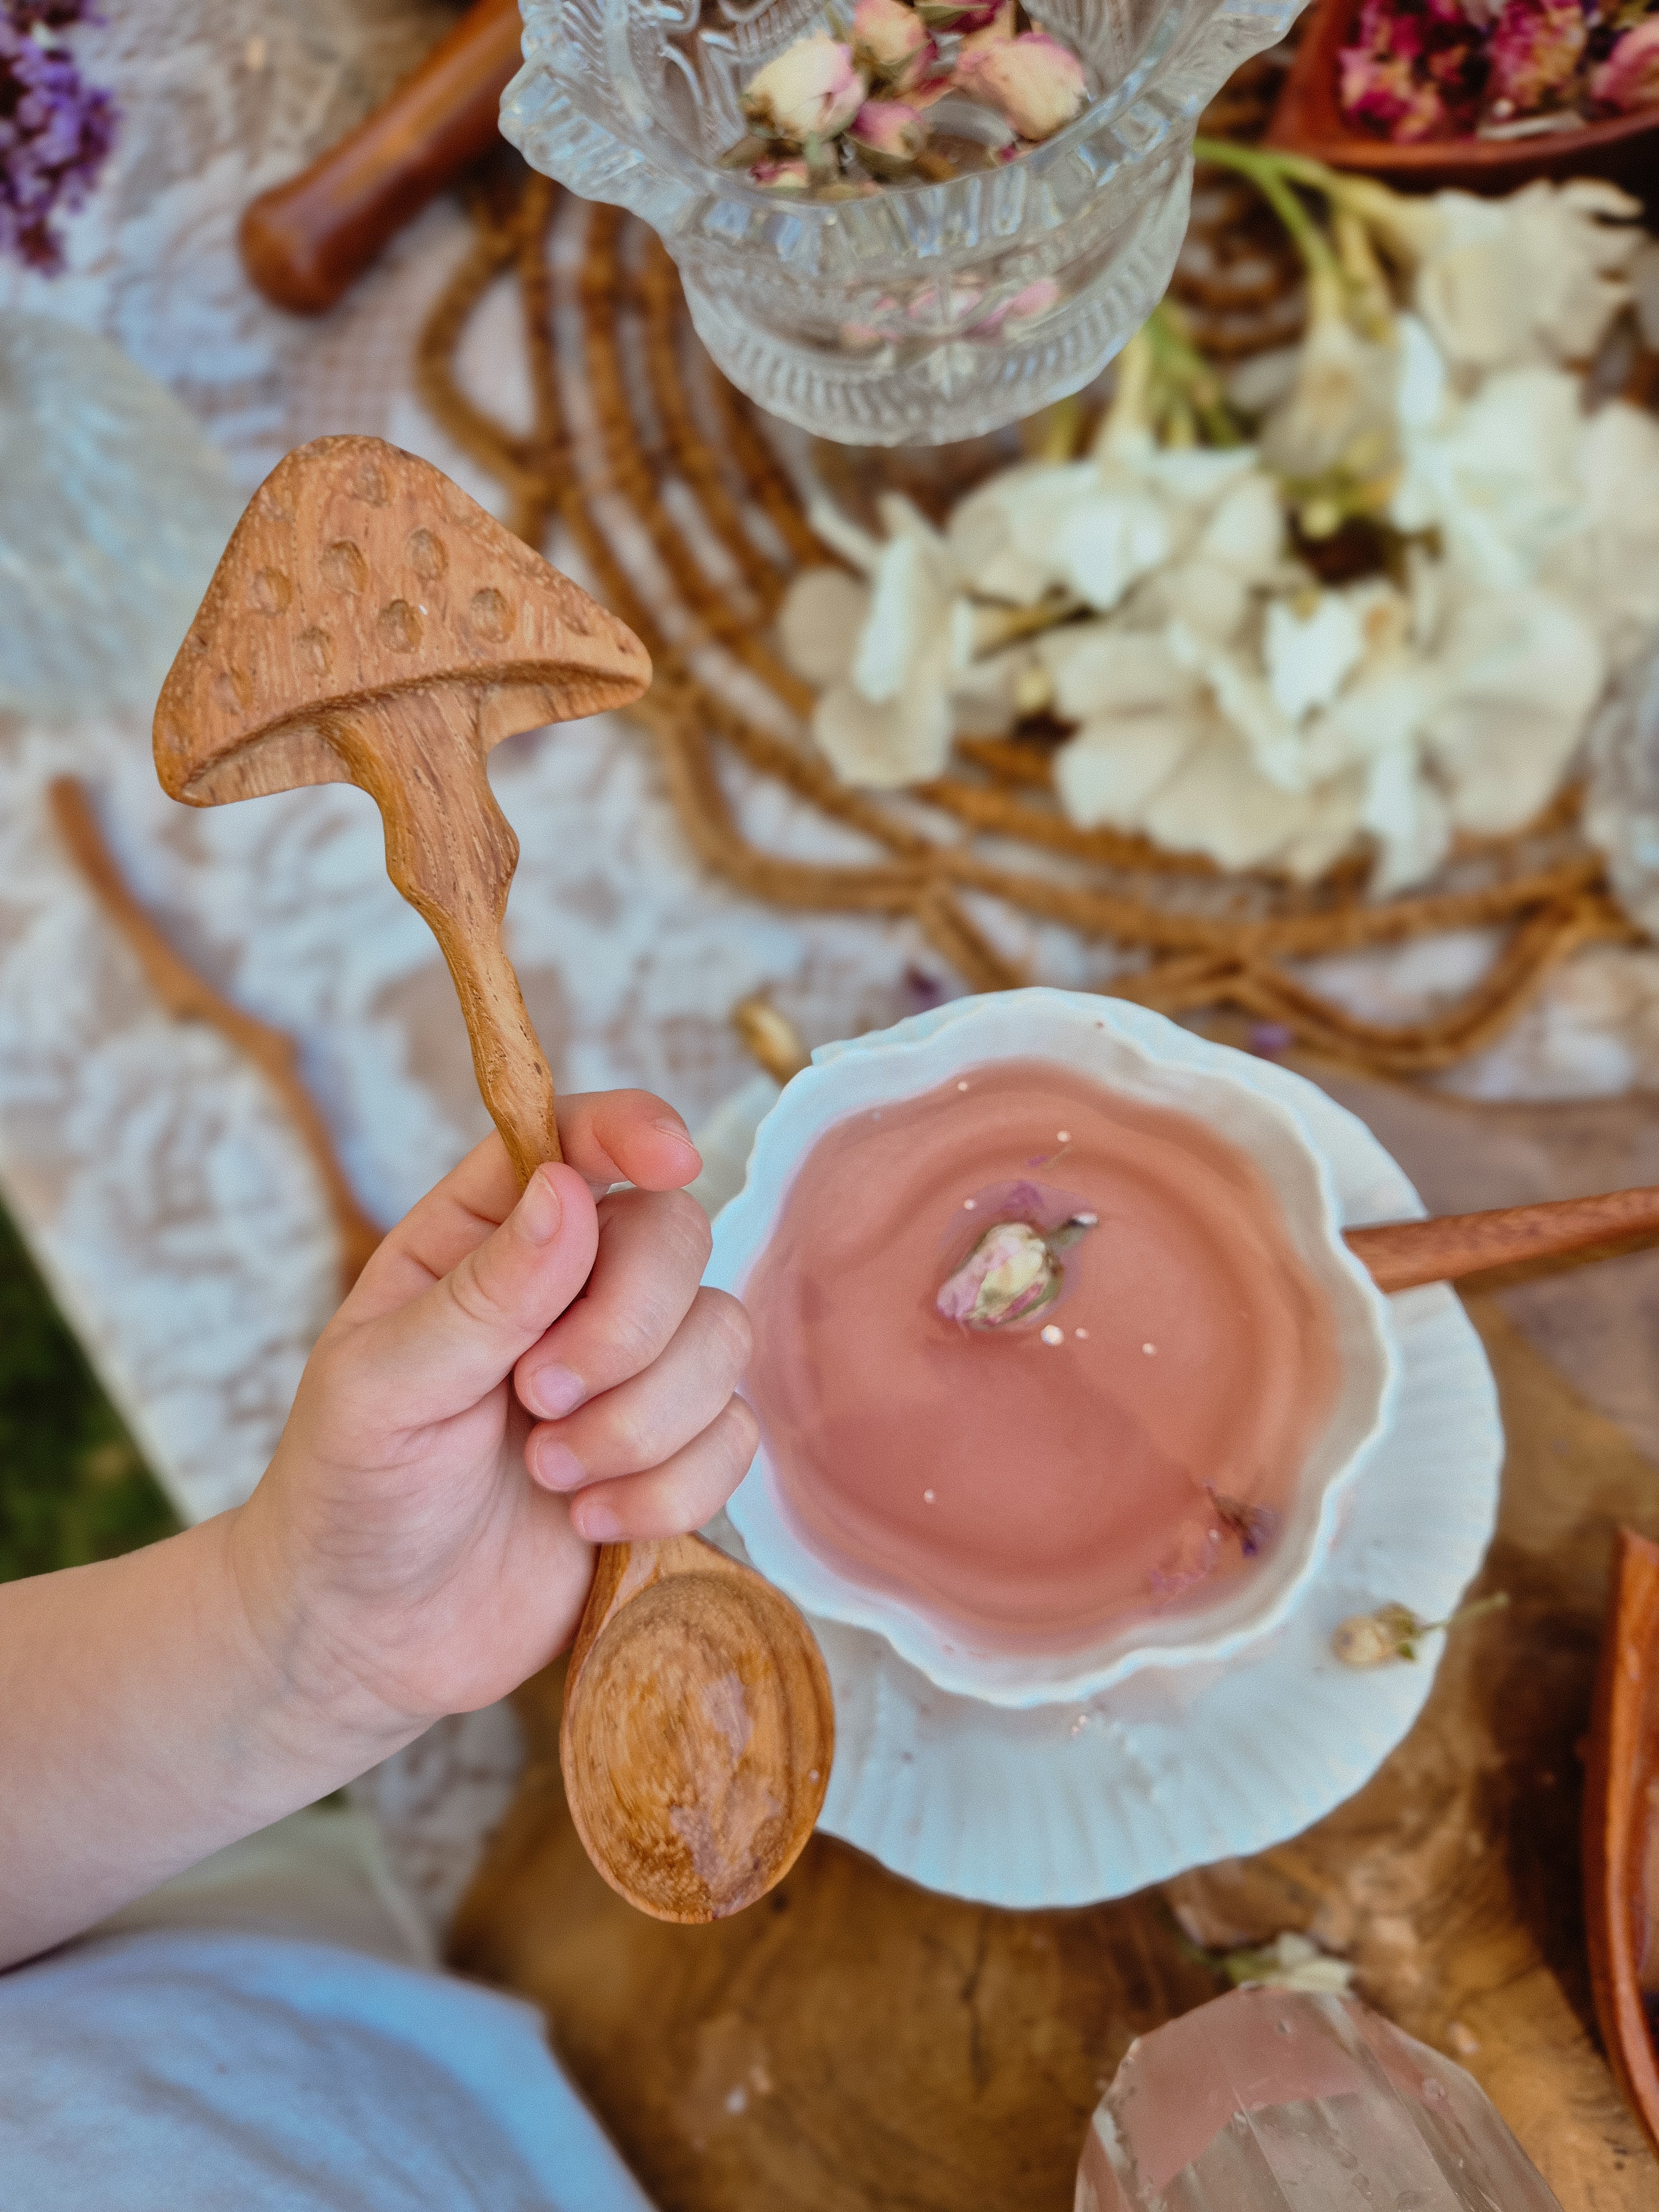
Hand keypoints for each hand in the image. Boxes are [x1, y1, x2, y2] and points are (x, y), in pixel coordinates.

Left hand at [229, 1091, 755, 1743]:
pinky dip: (670, 1489)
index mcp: (483, 1236)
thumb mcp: (380, 1387)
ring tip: (547, 1474)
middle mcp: (571, 1284)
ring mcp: (631, 1369)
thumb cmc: (348, 1493)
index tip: (670, 1158)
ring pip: (722, 1336)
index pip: (574, 1138)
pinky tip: (589, 1523)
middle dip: (625, 1329)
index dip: (633, 1129)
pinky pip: (736, 1437)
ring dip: (640, 1422)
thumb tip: (568, 1191)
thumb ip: (480, 1294)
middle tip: (536, 1399)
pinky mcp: (671, 1453)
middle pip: (677, 1235)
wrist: (366, 1638)